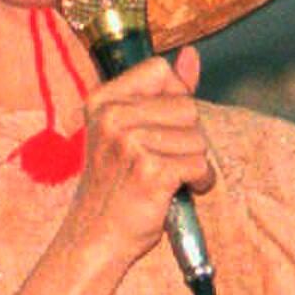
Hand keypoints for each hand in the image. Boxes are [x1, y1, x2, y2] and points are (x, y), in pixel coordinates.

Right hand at [61, 49, 213, 266]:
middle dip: (187, 137)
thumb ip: (163, 93)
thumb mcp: (129, 132)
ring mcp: (130, 144)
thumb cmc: (115, 187)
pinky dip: (199, 182)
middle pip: (187, 107)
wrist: (95, 239)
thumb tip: (191, 55)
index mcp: (103, 101)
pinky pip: (199, 165)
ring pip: (197, 139)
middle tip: (161, 161)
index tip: (160, 127)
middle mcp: (113, 117)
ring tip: (167, 179)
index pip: (160, 70)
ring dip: (193, 164)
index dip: (173, 99)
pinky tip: (179, 191)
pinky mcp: (150, 171)